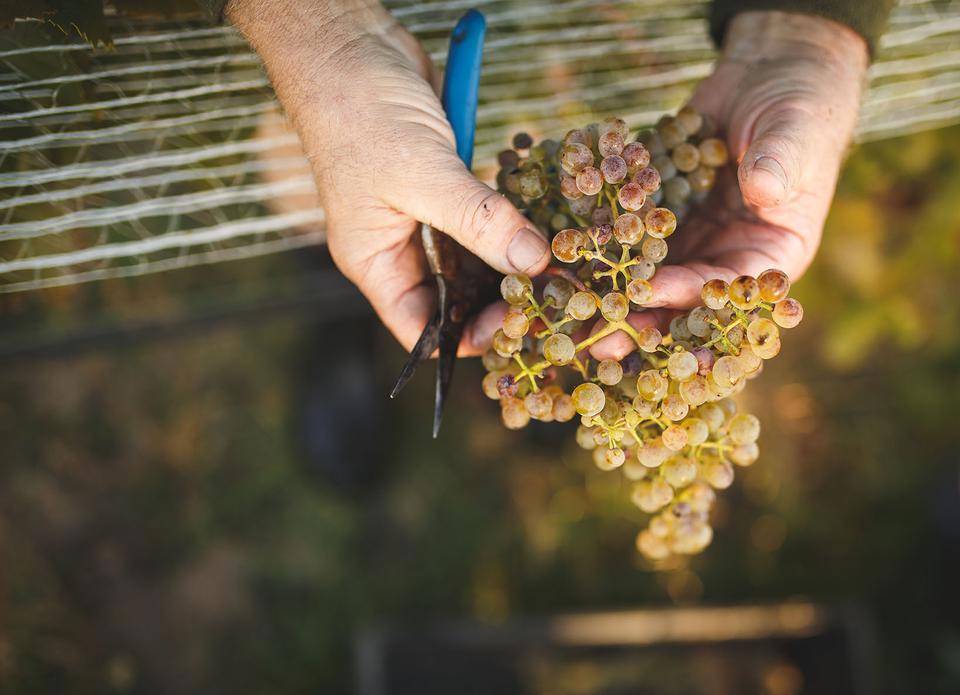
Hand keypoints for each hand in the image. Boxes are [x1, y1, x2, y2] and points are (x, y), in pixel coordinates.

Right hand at [227, 0, 548, 354]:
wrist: (350, 43)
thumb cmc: (359, 112)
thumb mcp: (420, 174)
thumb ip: (478, 222)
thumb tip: (532, 263)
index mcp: (375, 262)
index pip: (421, 328)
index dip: (466, 337)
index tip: (518, 324)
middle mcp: (400, 248)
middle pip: (456, 300)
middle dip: (500, 304)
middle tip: (553, 300)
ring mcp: (427, 217)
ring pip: (477, 261)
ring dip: (513, 265)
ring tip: (561, 272)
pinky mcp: (451, 187)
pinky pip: (489, 220)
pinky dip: (515, 225)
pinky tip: (549, 231)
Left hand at [592, 10, 867, 359]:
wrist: (771, 77)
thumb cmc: (800, 110)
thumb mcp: (796, 134)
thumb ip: (781, 163)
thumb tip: (763, 187)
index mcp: (771, 257)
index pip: (727, 287)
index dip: (688, 293)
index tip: (646, 294)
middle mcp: (727, 258)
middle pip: (681, 298)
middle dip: (639, 317)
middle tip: (595, 336)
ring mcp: (692, 240)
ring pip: (649, 276)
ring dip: (611, 295)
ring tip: (567, 311)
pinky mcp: (662, 216)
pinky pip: (628, 235)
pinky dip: (597, 246)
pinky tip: (560, 257)